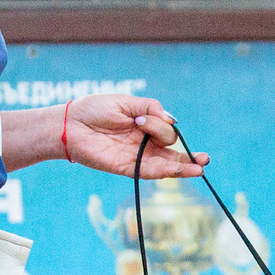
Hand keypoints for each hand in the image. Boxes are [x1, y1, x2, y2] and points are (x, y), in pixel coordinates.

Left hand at [58, 93, 209, 179]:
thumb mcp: (125, 101)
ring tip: (200, 169)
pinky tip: (180, 171)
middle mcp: (143, 143)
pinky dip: (164, 172)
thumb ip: (150, 108)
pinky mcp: (125, 168)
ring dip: (183, 168)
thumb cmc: (94, 109)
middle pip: (171, 151)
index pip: (165, 131)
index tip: (142, 119)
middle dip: (189, 156)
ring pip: (164, 164)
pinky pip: (148, 171)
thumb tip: (172, 120)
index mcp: (144, 126)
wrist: (70, 124)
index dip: (162, 126)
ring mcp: (135, 157)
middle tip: (204, 158)